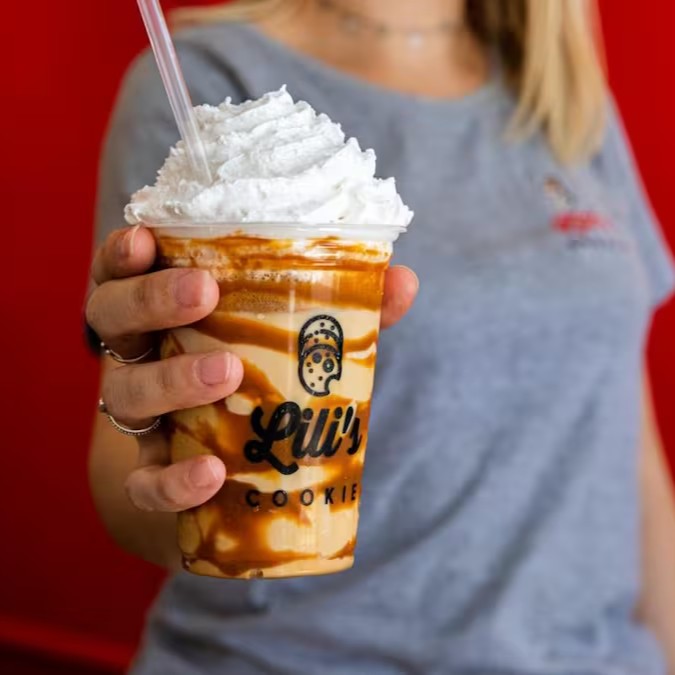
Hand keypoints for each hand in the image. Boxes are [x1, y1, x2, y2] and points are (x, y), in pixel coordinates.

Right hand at [87, 226, 417, 514]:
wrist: (222, 471)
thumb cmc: (257, 380)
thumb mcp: (290, 337)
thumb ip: (344, 309)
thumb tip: (404, 281)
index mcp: (165, 311)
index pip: (123, 270)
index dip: (124, 251)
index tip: (147, 238)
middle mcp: (139, 356)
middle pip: (112, 317)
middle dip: (150, 299)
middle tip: (203, 293)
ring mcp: (141, 416)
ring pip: (124, 393)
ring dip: (171, 380)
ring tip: (227, 373)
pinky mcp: (149, 475)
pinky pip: (143, 482)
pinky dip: (172, 481)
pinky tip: (212, 475)